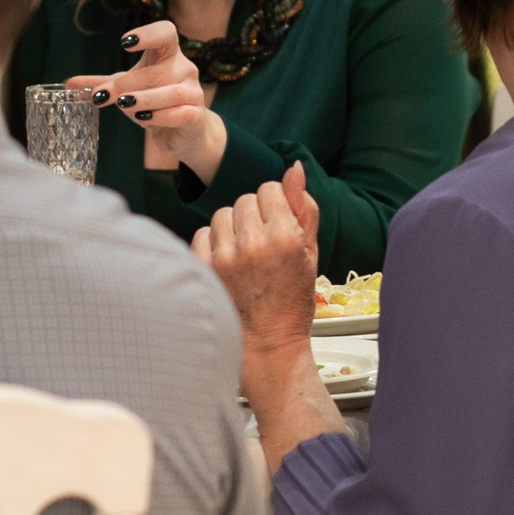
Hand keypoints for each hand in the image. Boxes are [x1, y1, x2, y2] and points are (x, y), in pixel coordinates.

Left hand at [67, 22, 228, 179]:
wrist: (185, 133)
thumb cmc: (155, 103)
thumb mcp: (127, 90)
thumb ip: (102, 84)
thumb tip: (67, 83)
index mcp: (168, 55)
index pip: (166, 32)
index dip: (147, 34)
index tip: (124, 42)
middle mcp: (184, 69)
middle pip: (158, 69)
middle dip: (128, 83)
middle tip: (104, 95)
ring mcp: (193, 92)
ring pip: (171, 92)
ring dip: (144, 99)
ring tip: (123, 106)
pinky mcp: (196, 116)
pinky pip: (181, 112)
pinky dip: (161, 116)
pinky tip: (144, 120)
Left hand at [191, 161, 321, 361]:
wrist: (267, 345)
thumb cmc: (291, 302)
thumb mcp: (311, 253)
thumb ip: (304, 207)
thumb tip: (294, 169)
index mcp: (284, 237)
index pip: (269, 190)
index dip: (275, 206)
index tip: (277, 226)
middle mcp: (253, 244)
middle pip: (245, 200)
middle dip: (254, 216)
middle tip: (262, 245)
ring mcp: (225, 257)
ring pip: (222, 215)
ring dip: (232, 229)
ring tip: (244, 255)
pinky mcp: (204, 268)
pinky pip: (203, 234)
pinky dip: (213, 244)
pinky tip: (227, 263)